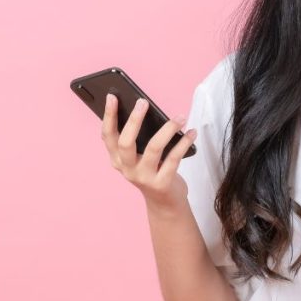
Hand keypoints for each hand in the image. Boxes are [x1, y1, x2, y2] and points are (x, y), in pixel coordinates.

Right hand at [101, 93, 196, 209]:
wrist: (165, 203)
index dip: (109, 116)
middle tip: (143, 102)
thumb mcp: (140, 157)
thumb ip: (140, 138)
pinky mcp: (161, 184)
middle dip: (134, 120)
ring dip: (168, 129)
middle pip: (125, 142)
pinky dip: (184, 143)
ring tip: (180, 117)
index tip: (112, 97)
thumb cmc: (153, 171)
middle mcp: (127, 169)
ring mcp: (143, 177)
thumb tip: (145, 109)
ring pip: (153, 148)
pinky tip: (192, 132)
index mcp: (117, 159)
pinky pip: (173, 159)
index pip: (108, 136)